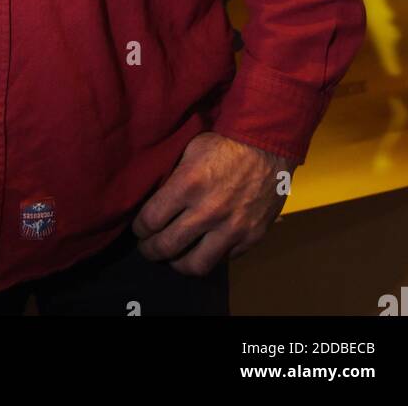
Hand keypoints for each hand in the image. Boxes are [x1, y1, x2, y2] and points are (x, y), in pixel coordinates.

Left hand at [131, 131, 294, 275]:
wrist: (268, 145)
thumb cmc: (225, 142)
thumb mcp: (190, 150)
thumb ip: (172, 178)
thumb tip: (153, 200)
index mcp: (188, 184)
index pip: (150, 221)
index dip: (139, 229)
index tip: (139, 229)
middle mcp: (208, 210)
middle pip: (166, 246)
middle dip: (150, 250)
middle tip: (148, 248)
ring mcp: (231, 228)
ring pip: (195, 265)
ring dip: (178, 264)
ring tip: (173, 258)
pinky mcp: (251, 237)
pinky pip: (223, 260)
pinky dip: (210, 257)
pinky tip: (203, 248)